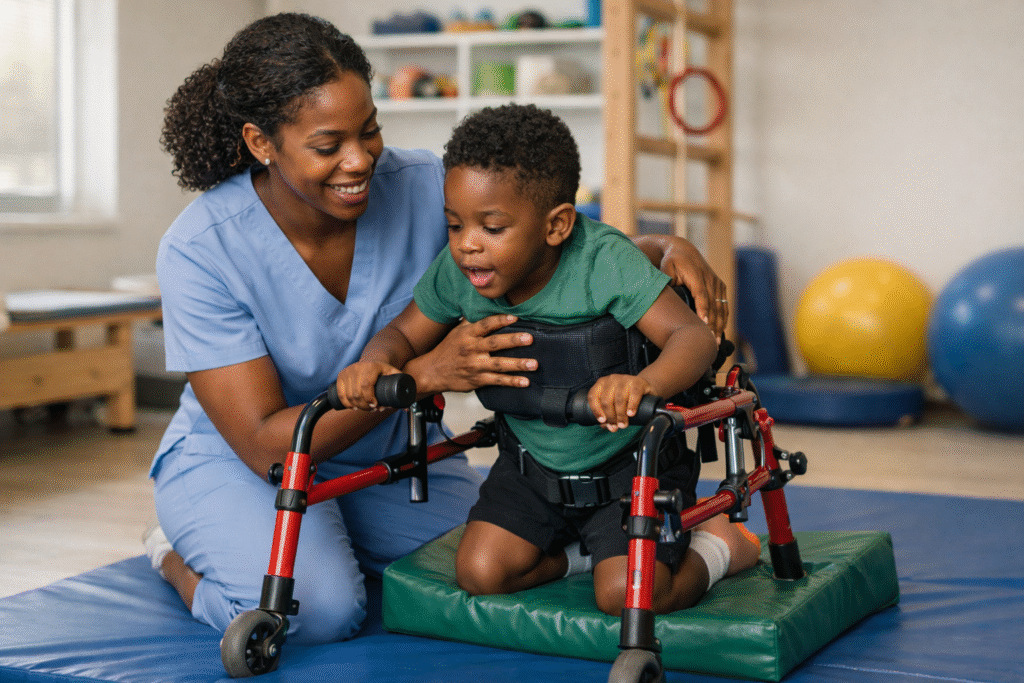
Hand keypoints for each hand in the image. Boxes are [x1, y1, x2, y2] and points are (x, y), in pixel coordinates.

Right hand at [335, 361, 400, 410]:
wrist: (372, 360)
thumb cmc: (384, 370)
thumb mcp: (394, 374)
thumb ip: (402, 388)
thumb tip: (406, 408)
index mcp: (371, 367)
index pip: (366, 385)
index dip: (369, 398)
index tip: (375, 405)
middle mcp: (357, 368)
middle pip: (357, 392)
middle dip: (365, 405)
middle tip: (372, 409)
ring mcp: (348, 371)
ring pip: (349, 395)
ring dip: (357, 405)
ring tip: (365, 408)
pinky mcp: (341, 376)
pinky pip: (341, 393)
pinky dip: (346, 403)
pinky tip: (353, 407)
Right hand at [407, 315, 537, 394]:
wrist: (432, 372)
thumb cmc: (447, 350)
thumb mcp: (456, 332)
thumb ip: (472, 321)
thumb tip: (485, 306)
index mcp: (467, 334)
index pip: (485, 325)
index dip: (500, 320)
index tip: (515, 318)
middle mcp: (471, 349)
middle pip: (495, 343)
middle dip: (513, 341)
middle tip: (530, 339)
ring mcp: (475, 365)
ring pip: (499, 364)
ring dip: (518, 364)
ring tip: (534, 364)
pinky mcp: (477, 380)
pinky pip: (497, 381)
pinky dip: (512, 382)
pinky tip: (525, 381)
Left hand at [587, 374, 653, 431]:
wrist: (643, 388)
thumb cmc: (625, 397)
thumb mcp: (613, 404)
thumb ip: (607, 414)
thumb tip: (605, 426)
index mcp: (601, 384)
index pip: (593, 396)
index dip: (596, 410)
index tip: (602, 421)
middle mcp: (611, 379)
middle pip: (606, 400)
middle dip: (610, 417)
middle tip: (615, 427)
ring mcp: (624, 379)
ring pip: (619, 399)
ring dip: (621, 415)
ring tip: (623, 425)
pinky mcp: (637, 382)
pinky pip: (634, 394)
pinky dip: (632, 406)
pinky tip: (631, 414)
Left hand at [654, 238, 728, 339]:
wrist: (683, 250)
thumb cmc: (671, 262)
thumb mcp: (665, 269)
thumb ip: (667, 284)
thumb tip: (666, 300)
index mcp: (696, 275)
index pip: (701, 295)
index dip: (703, 310)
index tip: (704, 323)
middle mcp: (710, 279)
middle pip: (713, 305)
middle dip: (713, 324)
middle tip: (710, 342)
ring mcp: (717, 282)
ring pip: (721, 307)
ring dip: (720, 325)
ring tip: (715, 342)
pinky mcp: (720, 286)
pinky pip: (724, 305)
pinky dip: (723, 318)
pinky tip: (720, 332)